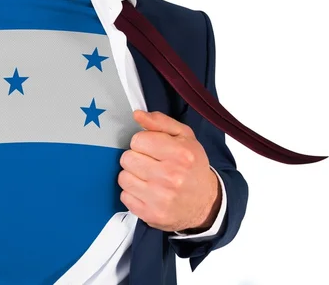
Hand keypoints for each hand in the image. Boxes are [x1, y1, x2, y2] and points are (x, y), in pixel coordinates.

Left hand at [118, 110, 220, 231]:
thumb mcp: (184, 138)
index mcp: (180, 154)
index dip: (142, 142)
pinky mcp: (151, 214)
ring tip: (148, 178)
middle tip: (150, 164)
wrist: (205, 203)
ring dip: (132, 176)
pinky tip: (147, 192)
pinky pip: (124, 196)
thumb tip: (137, 115)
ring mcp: (160, 197)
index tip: (151, 149)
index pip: (138, 140)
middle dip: (136, 159)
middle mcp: (171, 176)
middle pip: (127, 158)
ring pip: (123, 177)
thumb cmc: (192, 167)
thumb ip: (160, 122)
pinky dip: (133, 193)